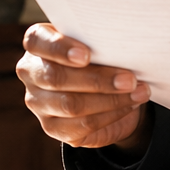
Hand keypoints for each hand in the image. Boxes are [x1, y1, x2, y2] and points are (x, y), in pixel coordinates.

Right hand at [17, 24, 152, 152]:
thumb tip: (125, 47)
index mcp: (37, 44)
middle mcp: (32, 73)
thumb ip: (100, 42)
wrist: (106, 89)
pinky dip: (110, 115)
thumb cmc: (101, 56)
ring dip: (110, 100)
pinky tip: (129, 105)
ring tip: (138, 92)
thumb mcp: (97, 43)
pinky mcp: (53, 127)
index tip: (86, 55)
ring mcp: (39, 103)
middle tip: (129, 79)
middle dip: (97, 80)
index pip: (35, 41)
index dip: (59, 48)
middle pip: (56, 78)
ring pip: (71, 105)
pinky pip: (82, 125)